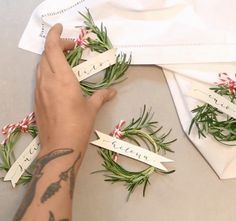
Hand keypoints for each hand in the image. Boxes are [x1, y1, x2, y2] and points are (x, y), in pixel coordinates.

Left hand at [35, 24, 115, 155]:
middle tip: (71, 48)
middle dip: (57, 46)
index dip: (55, 35)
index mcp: (63, 80)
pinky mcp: (37, 99)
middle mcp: (48, 81)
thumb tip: (112, 92)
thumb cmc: (78, 126)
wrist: (60, 147)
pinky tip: (58, 79)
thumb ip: (102, 96)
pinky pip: (40, 78)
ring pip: (41, 65)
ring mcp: (40, 90)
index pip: (52, 49)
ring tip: (65, 61)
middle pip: (46, 54)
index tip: (62, 29)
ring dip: (51, 58)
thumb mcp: (92, 108)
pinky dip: (48, 70)